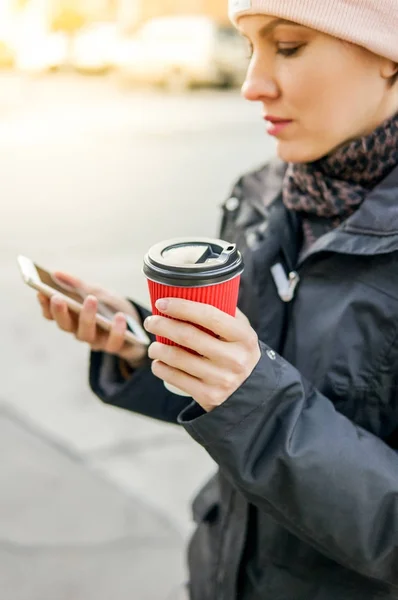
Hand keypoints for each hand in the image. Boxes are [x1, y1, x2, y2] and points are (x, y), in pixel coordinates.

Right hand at [37, 271, 146, 367]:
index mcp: (72, 317)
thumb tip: (56, 273)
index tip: (41, 292)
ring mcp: (96, 341)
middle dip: (60, 312)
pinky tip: (119, 317)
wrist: (137, 321)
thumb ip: (78, 285)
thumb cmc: (111, 306)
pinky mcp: (115, 347)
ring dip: (87, 317)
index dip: (45, 306)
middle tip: (58, 297)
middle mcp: (80, 331)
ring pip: (86, 334)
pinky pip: (113, 342)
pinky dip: (116, 330)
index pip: (52, 315)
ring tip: (91, 299)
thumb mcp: (96, 291)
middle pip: (65, 326)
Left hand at [144, 299, 260, 411]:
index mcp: (243, 337)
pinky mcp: (209, 395)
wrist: (251, 389)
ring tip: (153, 346)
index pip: (209, 315)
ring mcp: (221, 379)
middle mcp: (234, 358)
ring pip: (177, 358)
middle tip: (150, 321)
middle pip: (188, 336)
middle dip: (162, 325)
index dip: (182, 307)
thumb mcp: (241, 331)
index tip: (162, 302)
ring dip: (157, 349)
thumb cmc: (238, 351)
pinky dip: (160, 368)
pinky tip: (157, 363)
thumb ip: (224, 311)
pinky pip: (175, 378)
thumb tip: (192, 290)